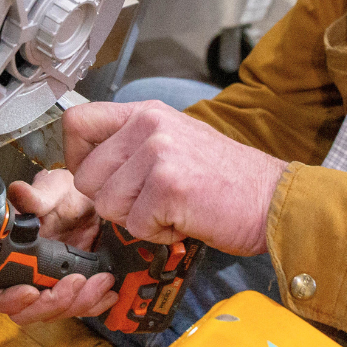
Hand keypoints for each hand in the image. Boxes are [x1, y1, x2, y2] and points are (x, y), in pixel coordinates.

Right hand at [0, 168, 116, 323]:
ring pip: (56, 312)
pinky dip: (93, 305)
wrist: (88, 200)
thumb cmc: (61, 194)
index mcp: (9, 256)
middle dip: (52, 303)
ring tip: (100, 280)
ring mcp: (49, 285)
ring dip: (78, 303)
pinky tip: (108, 293)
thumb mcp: (51, 190)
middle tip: (75, 282)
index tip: (30, 292)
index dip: (10, 299)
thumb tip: (19, 191)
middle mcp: (24, 276)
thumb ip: (36, 196)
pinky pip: (78, 308)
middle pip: (28, 311)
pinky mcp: (72, 289)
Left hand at [64, 99, 287, 254]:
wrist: (271, 198)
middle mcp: (149, 125)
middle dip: (111, 200)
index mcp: (146, 112)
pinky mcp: (168, 186)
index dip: (75, 158)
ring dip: (136, 219)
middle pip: (85, 175)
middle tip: (149, 201)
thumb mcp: (174, 141)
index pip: (78, 122)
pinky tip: (183, 220)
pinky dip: (157, 234)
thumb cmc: (224, 179)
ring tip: (170, 209)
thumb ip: (132, 144)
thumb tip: (85, 165)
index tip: (98, 178)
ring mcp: (158, 153)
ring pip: (106, 204)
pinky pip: (134, 225)